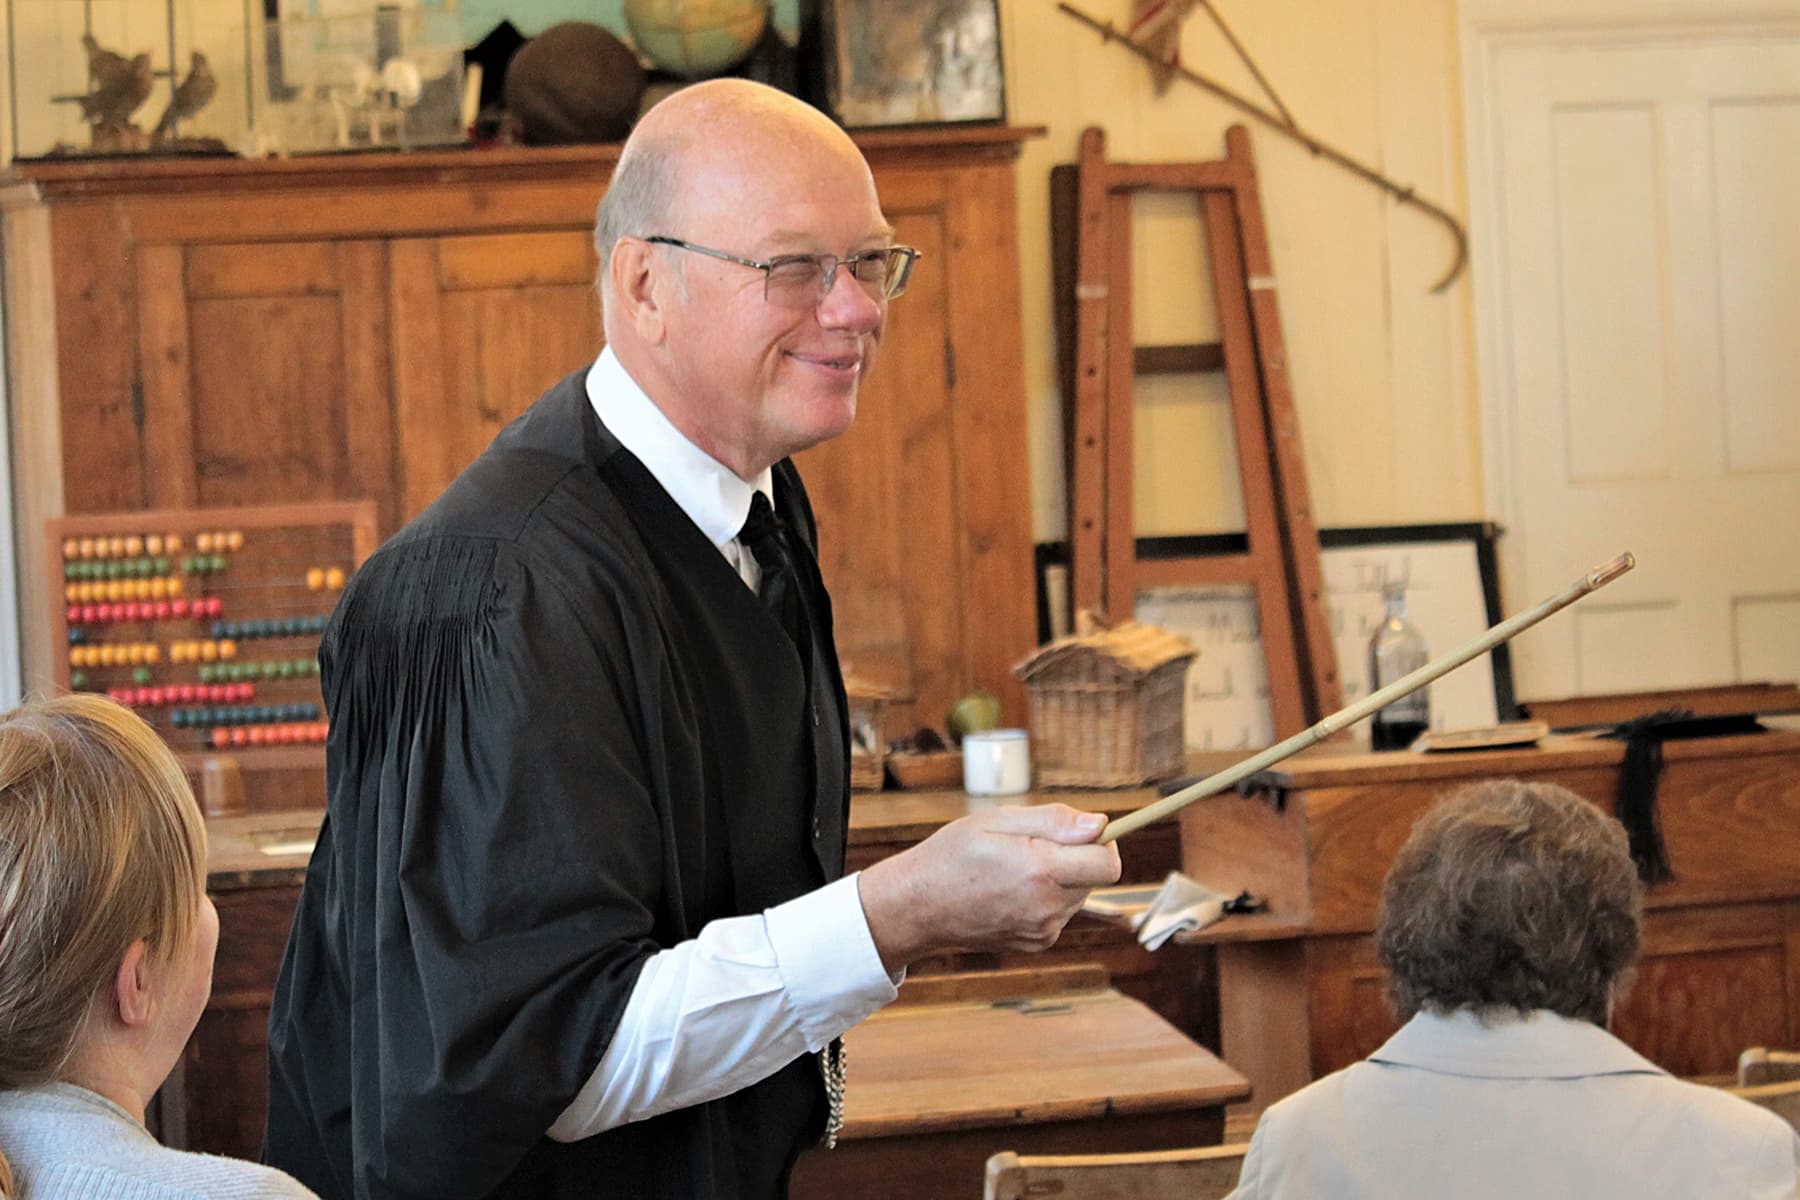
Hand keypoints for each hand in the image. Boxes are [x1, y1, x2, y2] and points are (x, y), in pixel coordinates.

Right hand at [857, 804, 1121, 972]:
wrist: (918, 907)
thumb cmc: (952, 855)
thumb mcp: (996, 820)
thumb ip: (1053, 821)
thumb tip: (1100, 824)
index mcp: (1040, 871)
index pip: (1108, 863)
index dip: (1103, 841)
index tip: (1083, 830)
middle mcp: (1048, 907)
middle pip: (1095, 877)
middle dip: (1076, 856)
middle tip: (1031, 844)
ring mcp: (1043, 930)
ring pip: (1078, 894)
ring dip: (1061, 877)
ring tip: (1015, 868)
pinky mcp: (1037, 943)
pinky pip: (1060, 912)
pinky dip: (1047, 898)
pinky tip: (1012, 890)